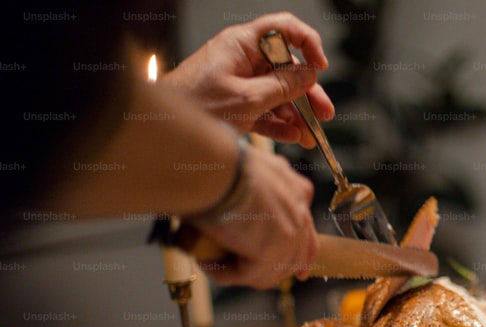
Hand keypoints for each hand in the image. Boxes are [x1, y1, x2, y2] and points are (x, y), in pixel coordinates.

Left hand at [163, 12, 334, 147]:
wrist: (161, 132)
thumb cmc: (193, 108)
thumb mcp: (246, 99)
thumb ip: (281, 87)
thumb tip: (308, 77)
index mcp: (242, 45)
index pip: (283, 29)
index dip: (307, 44)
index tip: (320, 67)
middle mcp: (242, 60)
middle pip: (286, 69)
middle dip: (307, 92)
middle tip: (324, 113)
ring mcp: (239, 83)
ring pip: (278, 94)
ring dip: (296, 115)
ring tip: (309, 136)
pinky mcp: (235, 104)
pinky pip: (265, 110)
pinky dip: (280, 123)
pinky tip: (292, 137)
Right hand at [187, 146, 318, 289]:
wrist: (215, 167)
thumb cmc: (222, 163)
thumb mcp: (253, 167)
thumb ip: (262, 184)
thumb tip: (251, 192)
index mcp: (298, 191)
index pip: (307, 233)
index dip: (297, 254)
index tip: (297, 271)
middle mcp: (300, 214)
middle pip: (296, 258)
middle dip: (273, 270)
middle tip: (246, 274)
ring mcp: (289, 235)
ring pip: (271, 271)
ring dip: (242, 273)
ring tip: (214, 263)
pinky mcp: (270, 253)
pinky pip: (246, 275)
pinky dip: (224, 273)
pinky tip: (206, 263)